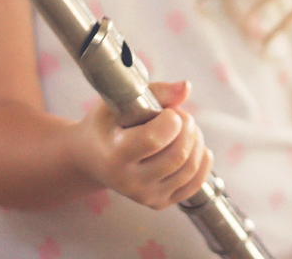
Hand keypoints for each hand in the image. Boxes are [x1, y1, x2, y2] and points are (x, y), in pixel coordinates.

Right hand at [73, 80, 213, 209]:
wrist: (89, 159)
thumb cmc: (105, 126)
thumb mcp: (118, 102)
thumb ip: (155, 92)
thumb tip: (186, 88)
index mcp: (115, 156)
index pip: (154, 140)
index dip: (171, 120)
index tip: (167, 111)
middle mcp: (129, 182)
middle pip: (178, 155)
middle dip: (188, 126)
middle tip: (178, 115)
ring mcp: (145, 196)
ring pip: (190, 168)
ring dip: (196, 140)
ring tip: (183, 128)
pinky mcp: (159, 202)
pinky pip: (195, 184)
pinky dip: (202, 160)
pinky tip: (193, 145)